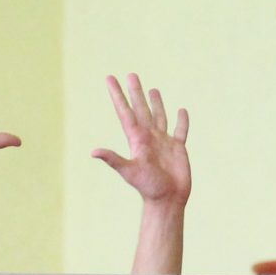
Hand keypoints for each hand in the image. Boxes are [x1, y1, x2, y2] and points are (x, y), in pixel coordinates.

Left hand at [94, 73, 191, 205]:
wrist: (168, 200)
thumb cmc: (148, 187)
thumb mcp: (130, 171)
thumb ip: (113, 159)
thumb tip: (93, 152)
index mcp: (137, 139)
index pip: (126, 111)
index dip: (118, 95)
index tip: (110, 78)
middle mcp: (149, 137)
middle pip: (141, 109)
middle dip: (136, 92)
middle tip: (131, 75)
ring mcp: (164, 142)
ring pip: (159, 116)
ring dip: (156, 103)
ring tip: (152, 88)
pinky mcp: (178, 148)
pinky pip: (181, 131)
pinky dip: (182, 121)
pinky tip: (181, 111)